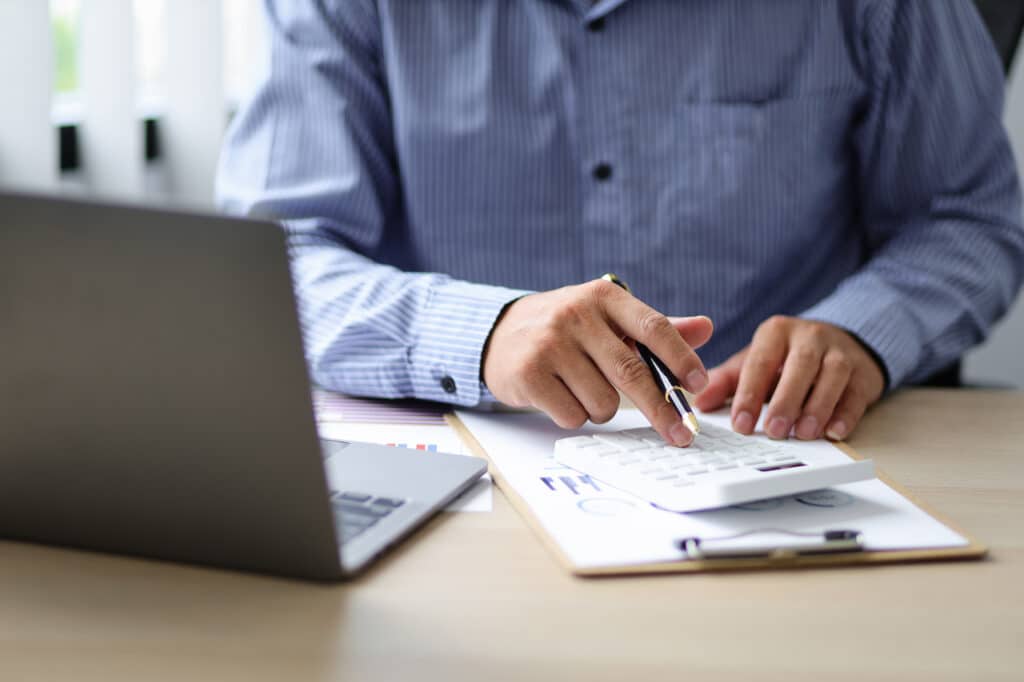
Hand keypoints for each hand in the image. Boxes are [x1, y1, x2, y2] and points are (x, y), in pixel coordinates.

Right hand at [482, 279, 713, 445]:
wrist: (499, 333)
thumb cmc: (567, 329)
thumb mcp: (608, 319)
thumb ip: (655, 328)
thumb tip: (706, 328)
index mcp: (603, 297)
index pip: (654, 327)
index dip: (681, 359)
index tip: (698, 385)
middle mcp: (575, 315)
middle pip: (632, 373)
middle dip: (661, 409)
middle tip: (681, 435)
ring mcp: (549, 344)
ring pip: (604, 402)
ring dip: (603, 409)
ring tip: (585, 390)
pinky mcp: (528, 374)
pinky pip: (572, 415)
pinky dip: (575, 415)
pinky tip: (561, 395)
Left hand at [694, 316, 884, 440]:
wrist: (840, 342)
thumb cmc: (787, 359)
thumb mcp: (755, 363)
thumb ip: (727, 382)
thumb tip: (699, 404)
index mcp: (776, 333)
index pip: (760, 362)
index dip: (749, 393)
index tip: (740, 423)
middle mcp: (810, 337)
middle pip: (799, 367)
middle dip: (785, 400)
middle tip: (772, 430)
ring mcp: (840, 353)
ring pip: (831, 377)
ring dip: (817, 407)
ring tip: (802, 434)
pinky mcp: (864, 373)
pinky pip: (856, 393)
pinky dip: (846, 413)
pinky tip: (834, 431)